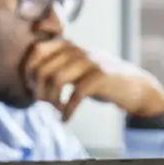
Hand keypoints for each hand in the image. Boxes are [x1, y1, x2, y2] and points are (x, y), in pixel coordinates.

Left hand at [22, 39, 163, 121]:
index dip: (29, 69)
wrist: (135, 86)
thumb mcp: (78, 66)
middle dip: (38, 89)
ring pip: (57, 78)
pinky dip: (67, 110)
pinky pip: (75, 94)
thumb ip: (58, 64)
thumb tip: (30, 76)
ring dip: (51, 99)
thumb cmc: (101, 79)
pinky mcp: (101, 77)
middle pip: (44, 67)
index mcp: (70, 46)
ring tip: (55, 109)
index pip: (38, 49)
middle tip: (41, 102)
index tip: (30, 85)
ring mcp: (91, 62)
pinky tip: (65, 118)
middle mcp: (79, 50)